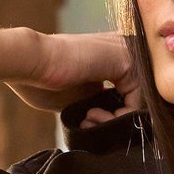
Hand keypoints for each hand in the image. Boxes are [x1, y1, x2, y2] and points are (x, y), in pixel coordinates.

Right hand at [8, 30, 144, 118]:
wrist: (31, 62)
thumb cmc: (45, 81)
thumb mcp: (81, 98)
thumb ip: (102, 104)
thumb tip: (117, 124)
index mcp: (114, 55)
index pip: (132, 96)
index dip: (115, 118)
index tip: (89, 123)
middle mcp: (125, 49)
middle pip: (140, 99)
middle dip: (116, 121)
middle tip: (89, 124)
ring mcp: (129, 51)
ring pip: (142, 102)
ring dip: (116, 121)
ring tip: (89, 120)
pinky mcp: (127, 58)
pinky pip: (139, 100)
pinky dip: (120, 117)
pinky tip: (94, 115)